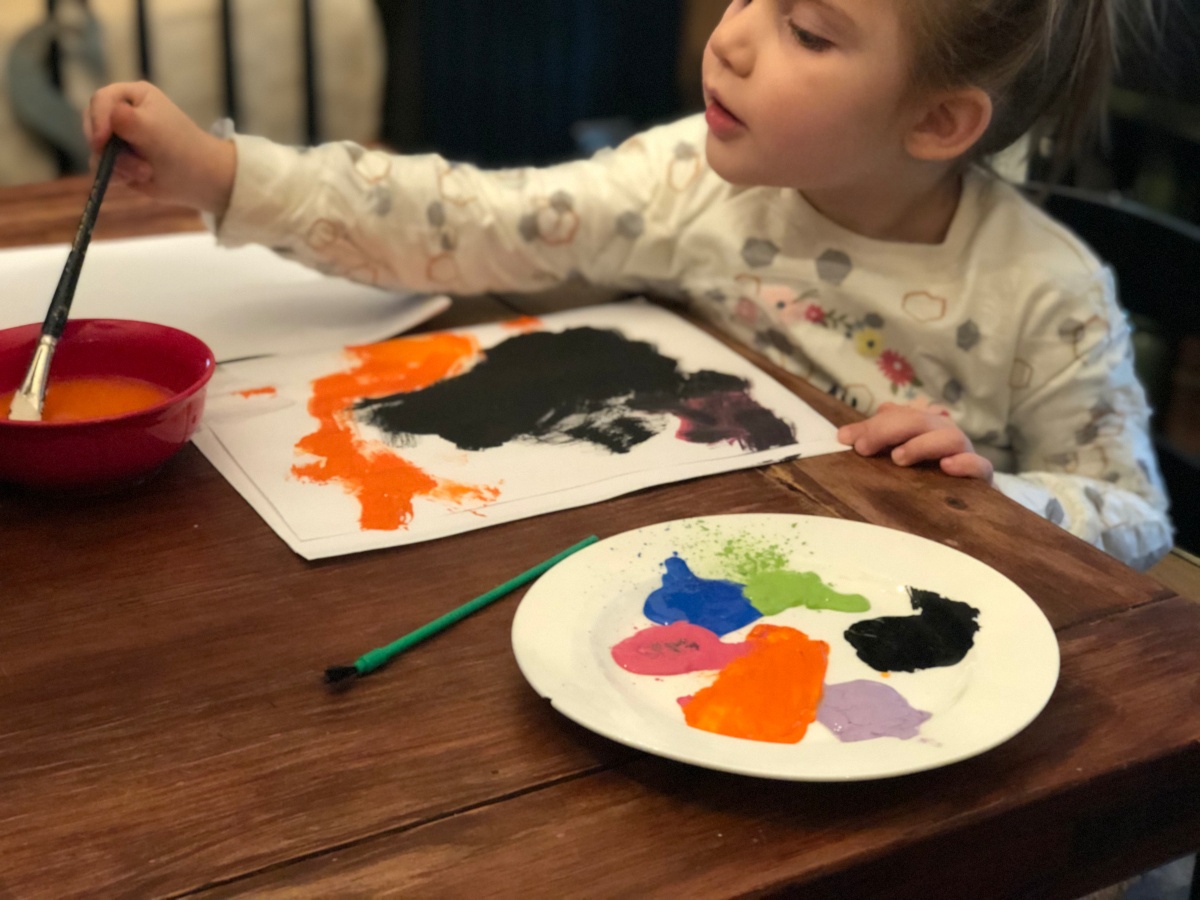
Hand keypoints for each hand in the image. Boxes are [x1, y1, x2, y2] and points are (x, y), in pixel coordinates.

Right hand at [84, 81, 235, 215]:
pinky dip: (117, 176)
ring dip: (118, 166)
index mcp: (133, 96)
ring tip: (145, 173)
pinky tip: (138, 179)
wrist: (200, 179)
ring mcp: (118, 138)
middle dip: (109, 148)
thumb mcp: (154, 129)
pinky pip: (103, 168)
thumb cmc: (181, 147)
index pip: (100, 100)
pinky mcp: (119, 161)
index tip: (102, 142)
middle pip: (92, 125)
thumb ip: (128, 120)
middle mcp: (122, 114)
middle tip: (132, 163)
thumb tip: (111, 115)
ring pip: (96, 150)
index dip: (98, 119)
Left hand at [836, 401, 993, 480]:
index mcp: (925, 426)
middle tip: (864, 448)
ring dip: (923, 444)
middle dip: (889, 429)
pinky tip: (946, 466)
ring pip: (952, 437)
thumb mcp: (894, 456)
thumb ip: (874, 442)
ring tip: (899, 457)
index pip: (899, 415)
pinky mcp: (982, 480)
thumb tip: (844, 435)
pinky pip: (981, 466)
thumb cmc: (923, 477)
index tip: (845, 439)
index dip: (873, 424)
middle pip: (921, 420)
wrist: (968, 507)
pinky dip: (965, 463)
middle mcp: (945, 435)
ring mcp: (965, 454)